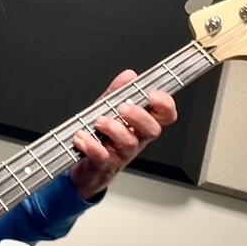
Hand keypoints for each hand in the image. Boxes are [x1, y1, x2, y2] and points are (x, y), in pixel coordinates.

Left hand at [69, 69, 177, 199]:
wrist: (85, 169)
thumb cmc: (101, 138)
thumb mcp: (107, 110)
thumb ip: (118, 92)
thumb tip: (129, 76)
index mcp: (140, 124)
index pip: (164, 115)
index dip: (165, 105)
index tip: (153, 94)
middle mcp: (135, 140)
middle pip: (153, 130)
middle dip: (139, 116)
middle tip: (122, 108)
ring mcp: (121, 154)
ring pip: (129, 143)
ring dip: (114, 129)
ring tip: (98, 121)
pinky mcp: (104, 165)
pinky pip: (103, 157)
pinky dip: (92, 146)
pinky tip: (82, 137)